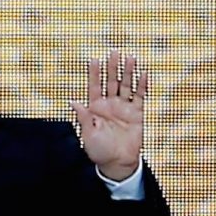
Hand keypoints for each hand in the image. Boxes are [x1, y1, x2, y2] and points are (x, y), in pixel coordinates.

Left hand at [71, 50, 146, 180]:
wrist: (117, 163)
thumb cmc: (99, 150)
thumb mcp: (87, 133)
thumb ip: (82, 117)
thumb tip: (72, 101)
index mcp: (94, 108)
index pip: (94, 86)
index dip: (94, 73)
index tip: (94, 59)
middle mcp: (109, 105)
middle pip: (111, 82)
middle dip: (112, 67)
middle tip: (114, 52)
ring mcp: (123, 108)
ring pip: (126, 86)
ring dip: (128, 72)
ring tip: (130, 58)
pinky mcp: (137, 113)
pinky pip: (140, 97)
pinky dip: (142, 85)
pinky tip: (143, 74)